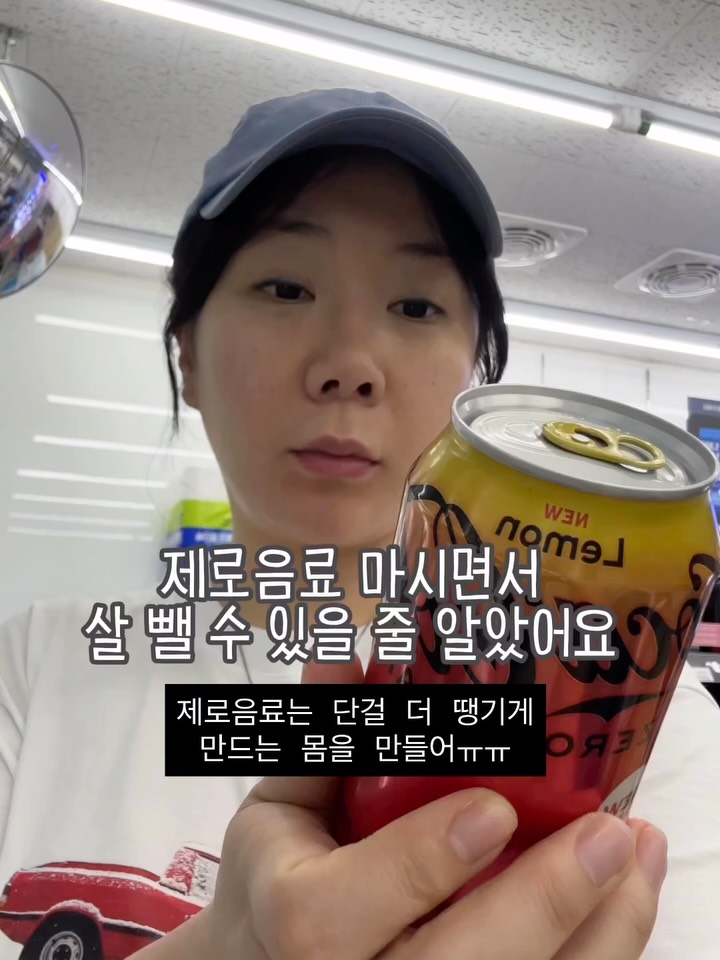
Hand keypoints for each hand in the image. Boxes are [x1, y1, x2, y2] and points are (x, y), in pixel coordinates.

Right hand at [200, 662, 666, 959]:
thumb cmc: (289, 879)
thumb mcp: (285, 802)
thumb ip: (323, 731)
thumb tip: (354, 651)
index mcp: (301, 922)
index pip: (345, 910)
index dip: (423, 861)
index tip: (493, 809)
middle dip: (539, 905)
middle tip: (602, 834)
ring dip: (595, 932)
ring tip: (633, 852)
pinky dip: (603, 949)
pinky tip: (631, 890)